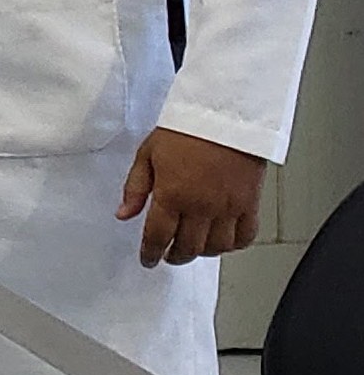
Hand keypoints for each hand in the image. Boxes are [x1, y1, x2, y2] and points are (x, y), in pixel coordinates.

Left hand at [119, 127, 265, 265]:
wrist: (225, 115)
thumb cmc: (185, 130)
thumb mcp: (147, 154)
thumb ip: (134, 189)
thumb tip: (123, 214)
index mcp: (172, 194)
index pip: (158, 236)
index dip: (150, 253)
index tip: (147, 259)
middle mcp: (201, 206)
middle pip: (187, 247)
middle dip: (174, 256)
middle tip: (168, 255)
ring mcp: (228, 207)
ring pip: (216, 247)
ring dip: (202, 253)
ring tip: (192, 247)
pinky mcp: (250, 204)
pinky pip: (245, 236)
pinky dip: (233, 245)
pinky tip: (222, 241)